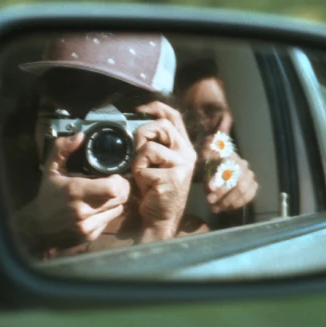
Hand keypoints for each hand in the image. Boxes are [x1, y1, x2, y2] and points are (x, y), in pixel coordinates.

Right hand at [13, 132, 130, 251]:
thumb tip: (80, 135)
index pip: (113, 188)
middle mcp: (83, 210)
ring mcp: (87, 225)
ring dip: (116, 201)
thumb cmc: (47, 195)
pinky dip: (108, 213)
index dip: (118, 180)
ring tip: (106, 194)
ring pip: (118, 209)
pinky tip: (98, 207)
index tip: (113, 175)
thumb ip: (63, 149)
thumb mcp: (51, 169)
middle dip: (121, 188)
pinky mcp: (90, 236)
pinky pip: (110, 220)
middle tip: (114, 182)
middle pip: (120, 198)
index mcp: (75, 191)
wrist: (36, 228)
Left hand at [132, 101, 196, 241]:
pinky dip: (138, 176)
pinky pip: (144, 166)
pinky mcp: (173, 178)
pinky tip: (146, 187)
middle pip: (161, 127)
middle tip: (138, 154)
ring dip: (138, 162)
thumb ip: (155, 144)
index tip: (139, 109)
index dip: (157, 107)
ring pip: (149, 147)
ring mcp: (182, 166)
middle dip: (142, 136)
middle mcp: (188, 154)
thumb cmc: (155, 190)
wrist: (161, 219)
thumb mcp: (157, 163)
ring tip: (143, 176)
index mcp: (184, 147)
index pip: (174, 117)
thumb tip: (138, 123)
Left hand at [204, 150, 258, 213]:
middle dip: (223, 193)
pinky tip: (225, 208)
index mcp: (230, 155)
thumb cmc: (210, 165)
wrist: (218, 167)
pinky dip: (237, 204)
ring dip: (228, 201)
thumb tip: (211, 184)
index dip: (220, 177)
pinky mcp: (253, 186)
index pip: (227, 165)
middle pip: (236, 180)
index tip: (210, 188)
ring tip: (215, 208)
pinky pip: (248, 197)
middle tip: (210, 200)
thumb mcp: (203, 163)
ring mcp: (249, 175)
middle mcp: (242, 164)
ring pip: (242, 190)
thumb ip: (206, 169)